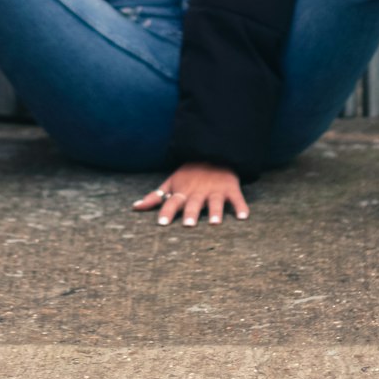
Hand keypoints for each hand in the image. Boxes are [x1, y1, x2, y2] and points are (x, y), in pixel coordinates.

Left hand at [133, 163, 248, 226]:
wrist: (213, 153)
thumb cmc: (189, 174)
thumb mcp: (171, 182)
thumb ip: (155, 196)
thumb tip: (135, 207)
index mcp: (182, 191)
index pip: (172, 202)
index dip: (167, 212)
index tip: (162, 224)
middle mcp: (198, 192)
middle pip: (193, 203)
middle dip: (191, 213)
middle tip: (188, 224)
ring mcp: (215, 190)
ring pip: (214, 202)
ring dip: (216, 212)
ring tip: (216, 223)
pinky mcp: (230, 189)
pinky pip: (236, 198)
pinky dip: (241, 207)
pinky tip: (243, 217)